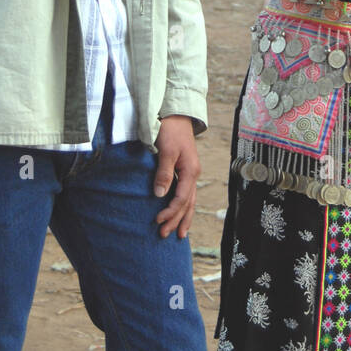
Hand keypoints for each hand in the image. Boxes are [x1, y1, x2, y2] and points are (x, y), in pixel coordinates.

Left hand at [153, 115, 199, 238]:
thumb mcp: (166, 150)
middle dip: (177, 220)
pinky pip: (186, 194)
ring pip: (189, 201)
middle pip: (187, 203)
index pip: (182, 198)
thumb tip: (159, 194)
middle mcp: (193, 174)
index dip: (171, 211)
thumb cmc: (171, 130)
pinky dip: (183, 207)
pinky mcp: (184, 171)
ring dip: (183, 217)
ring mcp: (190, 173)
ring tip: (178, 234)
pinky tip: (179, 215)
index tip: (158, 220)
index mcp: (191, 170)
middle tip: (164, 235)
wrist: (176, 115)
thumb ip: (164, 173)